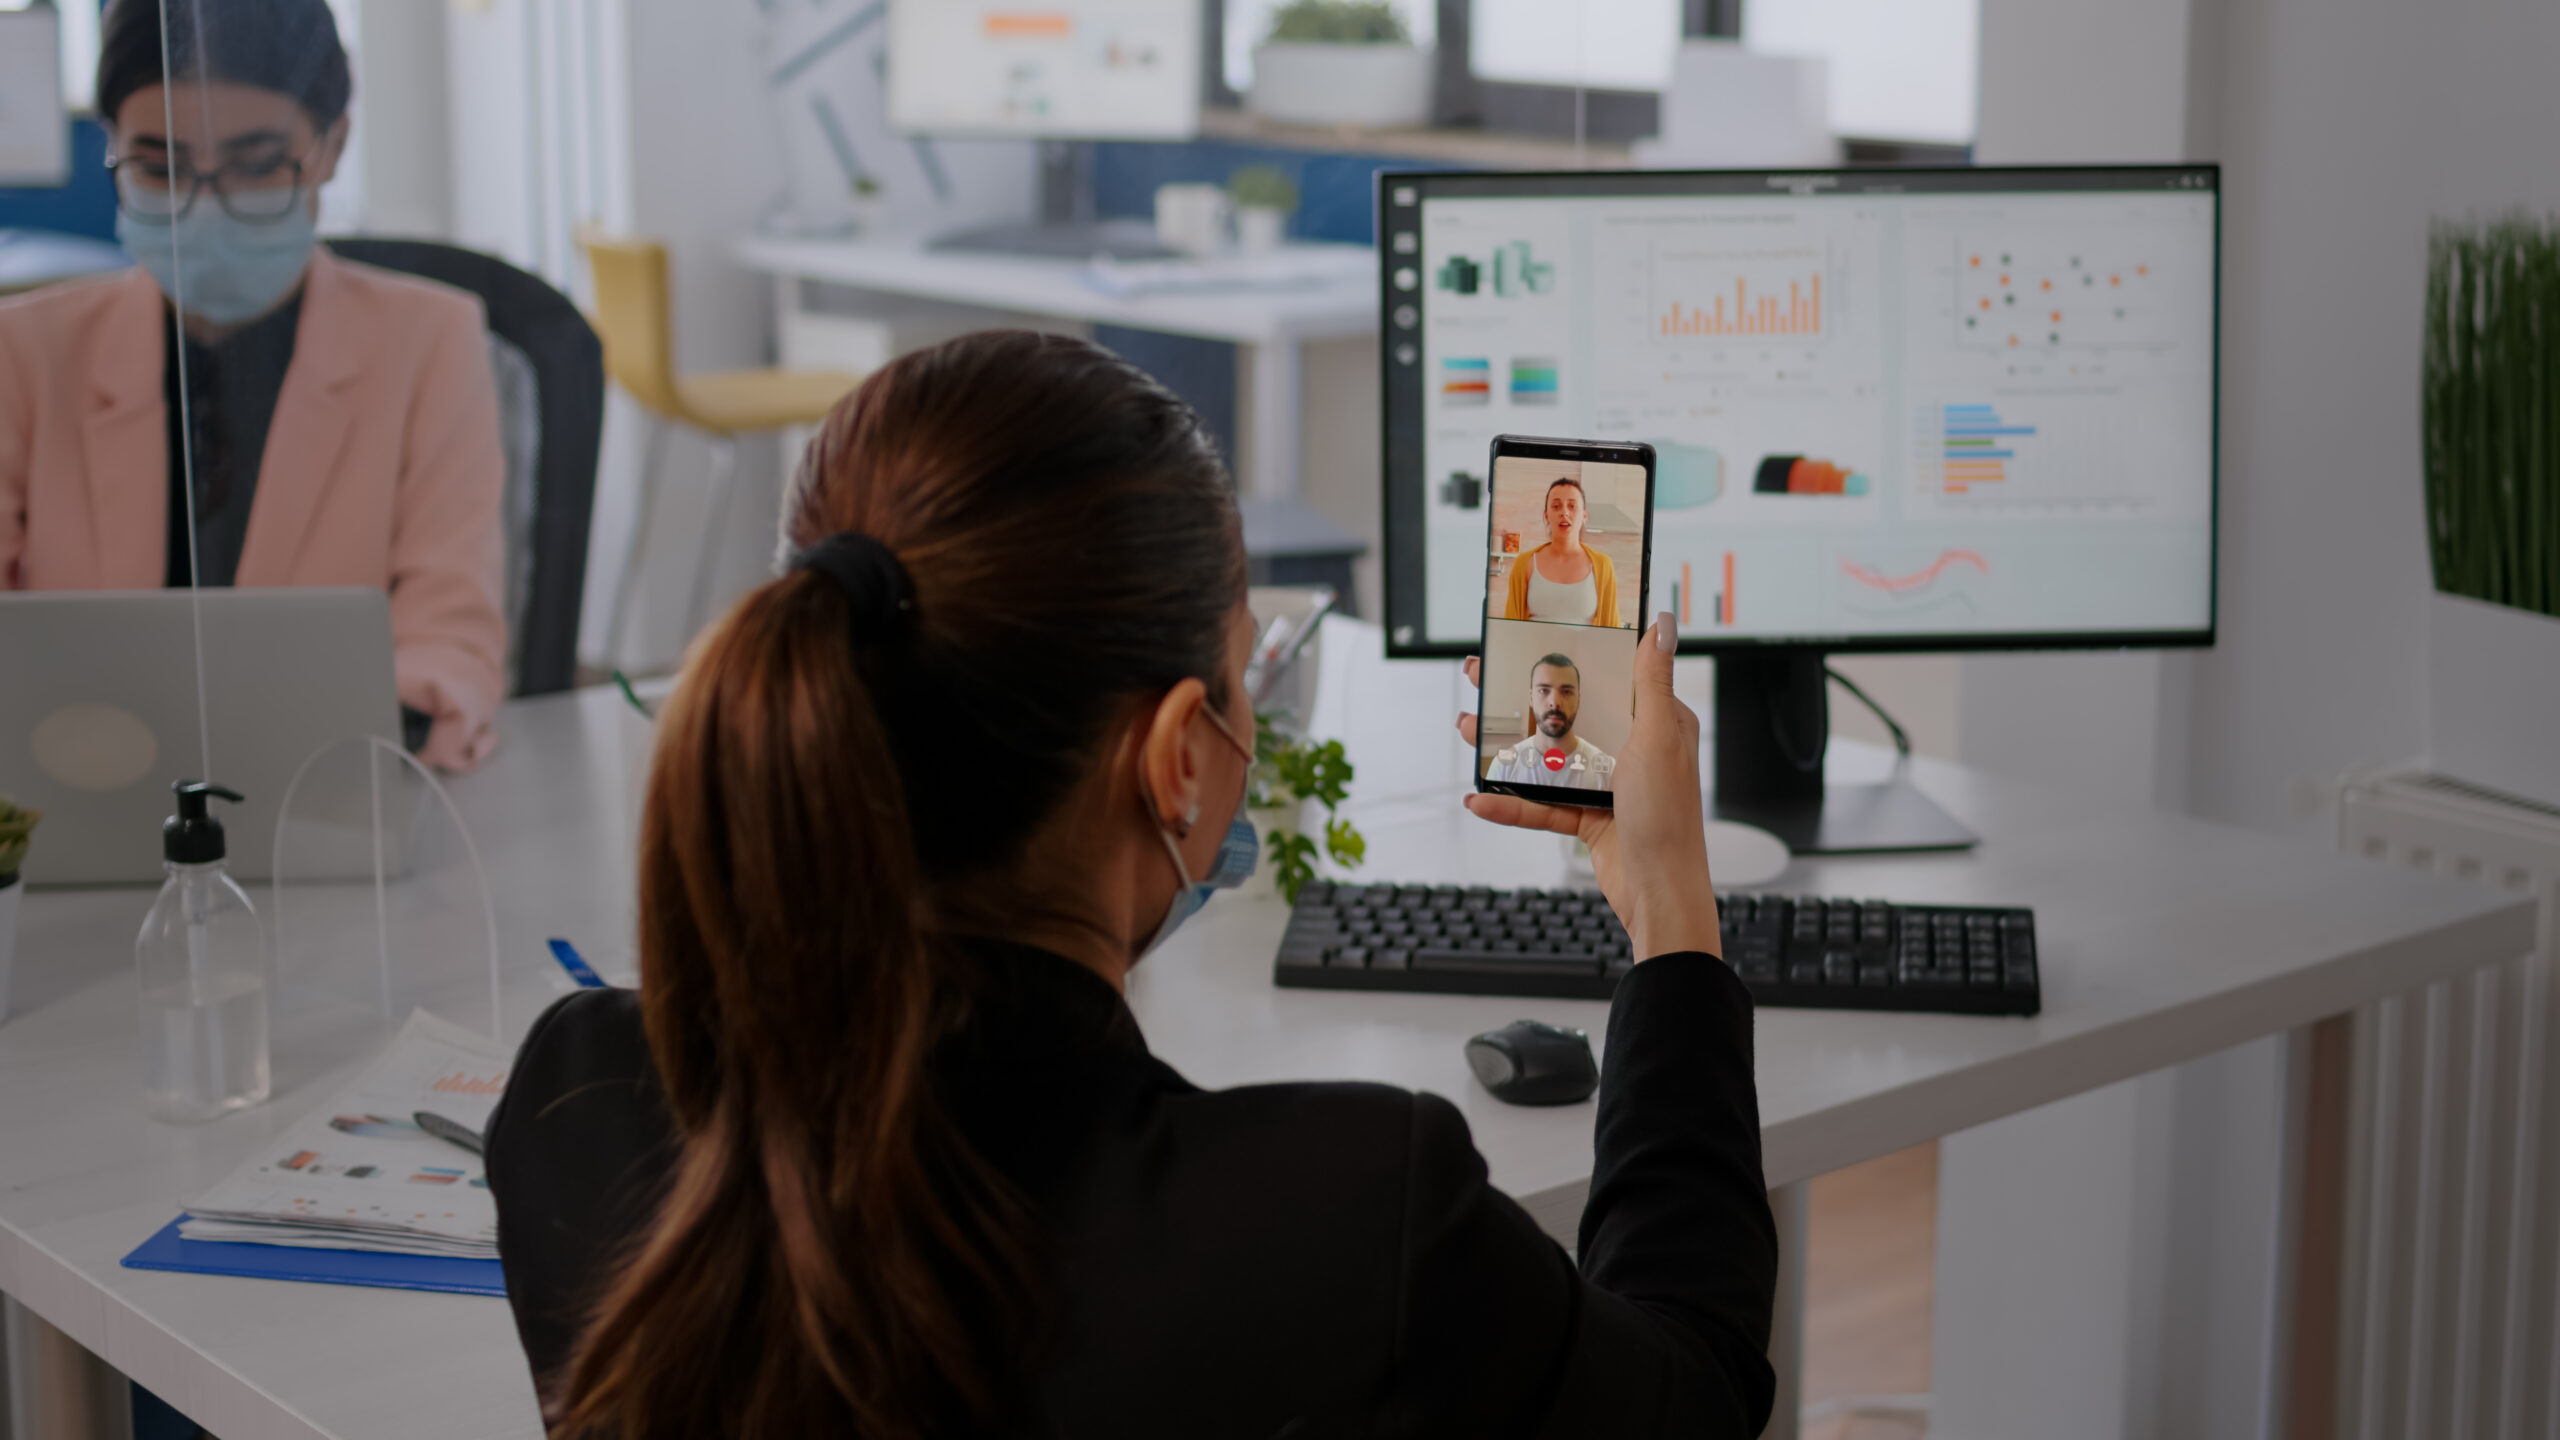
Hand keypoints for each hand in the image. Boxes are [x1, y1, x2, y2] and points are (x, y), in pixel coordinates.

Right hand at [1454, 614, 1719, 960]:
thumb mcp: (1658, 738)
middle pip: (1567, 713)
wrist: (1659, 893)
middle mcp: (1631, 749)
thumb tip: (1661, 624)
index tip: (1532, 639)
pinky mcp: (1587, 817)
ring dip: (1505, 747)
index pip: (1609, 677)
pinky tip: (1480, 798)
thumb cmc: (1669, 817)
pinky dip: (1510, 803)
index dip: (1572, 657)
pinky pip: (1541, 804)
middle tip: (1481, 678)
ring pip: (1546, 757)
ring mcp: (1606, 783)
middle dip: (1521, 698)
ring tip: (1468, 730)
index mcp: (1654, 722)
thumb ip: (1652, 681)